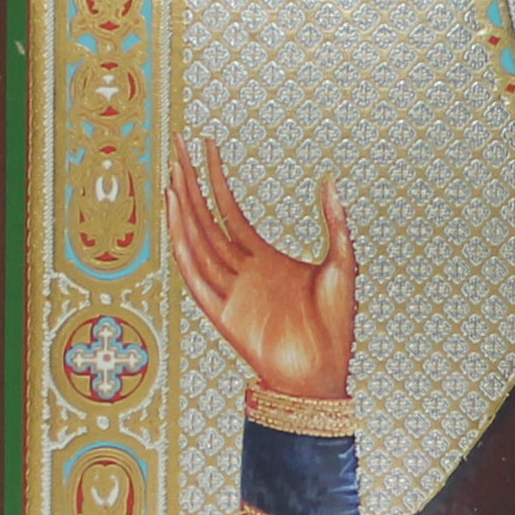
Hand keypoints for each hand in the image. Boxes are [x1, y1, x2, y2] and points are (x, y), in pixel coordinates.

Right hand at [166, 135, 355, 399]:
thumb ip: (335, 222)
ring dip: (183, 210)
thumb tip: (330, 179)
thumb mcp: (341, 264)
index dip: (216, 176)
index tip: (205, 143)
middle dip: (190, 181)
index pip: (229, 208)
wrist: (324, 371)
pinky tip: (176, 219)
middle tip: (175, 144)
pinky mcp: (222, 314)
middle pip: (205, 217)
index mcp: (262, 257)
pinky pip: (196, 276)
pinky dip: (184, 248)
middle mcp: (239, 270)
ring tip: (172, 176)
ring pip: (196, 241)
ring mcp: (228, 290)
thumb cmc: (335, 323)